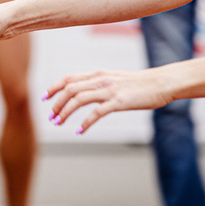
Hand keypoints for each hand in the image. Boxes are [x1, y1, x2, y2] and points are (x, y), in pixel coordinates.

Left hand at [43, 68, 174, 134]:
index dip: (54, 87)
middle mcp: (100, 80)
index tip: (44, 98)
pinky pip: (97, 113)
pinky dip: (85, 123)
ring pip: (79, 100)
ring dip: (65, 112)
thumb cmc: (138, 83)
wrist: (160, 82)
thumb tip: (83, 90)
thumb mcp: (114, 78)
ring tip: (59, 124)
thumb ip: (98, 83)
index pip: (68, 78)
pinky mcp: (119, 102)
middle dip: (56, 104)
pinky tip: (79, 131)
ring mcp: (109, 90)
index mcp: (97, 74)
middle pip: (69, 89)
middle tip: (51, 117)